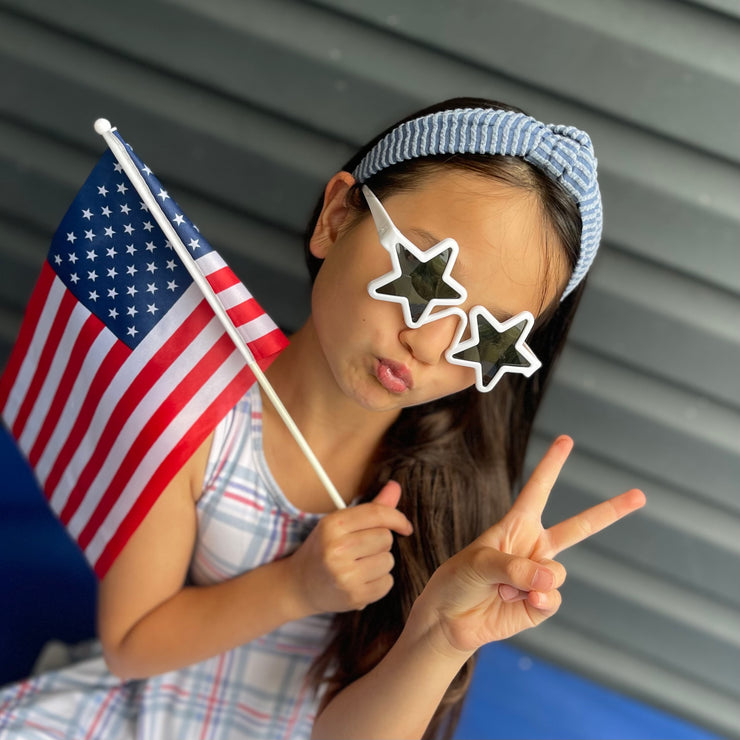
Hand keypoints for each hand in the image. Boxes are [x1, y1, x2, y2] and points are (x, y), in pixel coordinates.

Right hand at [287, 481, 412, 614]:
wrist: (299, 586)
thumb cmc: (324, 549)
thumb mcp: (340, 524)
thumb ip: (371, 507)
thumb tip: (395, 486)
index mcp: (332, 525)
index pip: (376, 514)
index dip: (397, 518)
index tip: (405, 526)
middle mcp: (336, 549)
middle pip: (385, 538)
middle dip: (381, 543)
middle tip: (363, 549)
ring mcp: (344, 575)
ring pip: (388, 560)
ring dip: (380, 562)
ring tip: (361, 566)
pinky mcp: (353, 596)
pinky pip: (387, 583)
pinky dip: (379, 582)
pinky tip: (362, 581)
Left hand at [420, 436, 645, 654]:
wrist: (450, 619)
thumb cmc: (459, 580)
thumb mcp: (480, 561)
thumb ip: (515, 566)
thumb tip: (550, 579)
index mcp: (517, 525)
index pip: (539, 490)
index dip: (552, 465)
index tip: (566, 440)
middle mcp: (534, 547)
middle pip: (579, 527)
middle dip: (610, 511)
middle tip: (640, 494)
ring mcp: (540, 576)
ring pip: (556, 572)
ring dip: (529, 580)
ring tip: (502, 588)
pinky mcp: (541, 603)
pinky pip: (552, 597)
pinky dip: (536, 599)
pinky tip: (517, 602)